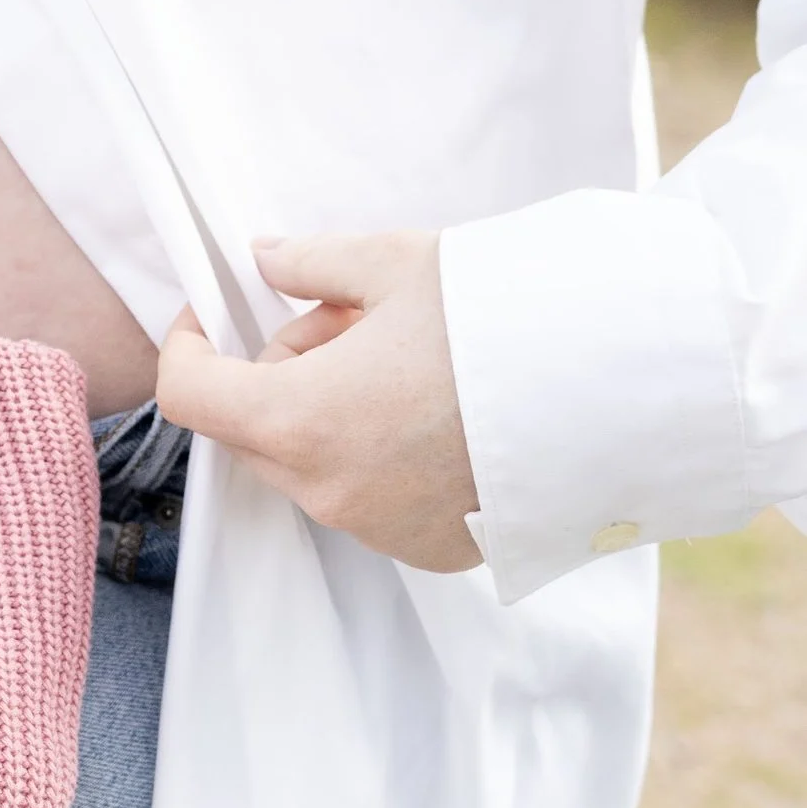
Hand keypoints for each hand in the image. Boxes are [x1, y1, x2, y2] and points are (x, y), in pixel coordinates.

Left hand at [155, 230, 483, 572]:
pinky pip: (367, 499)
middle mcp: (326, 490)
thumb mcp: (397, 265)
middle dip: (277, 372)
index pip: (188, 394)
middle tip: (347, 322)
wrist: (622, 389)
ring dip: (328, 414)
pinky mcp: (427, 550)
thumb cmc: (504, 318)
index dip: (186, 346)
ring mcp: (376, 529)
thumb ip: (311, 263)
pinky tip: (439, 416)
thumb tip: (263, 257)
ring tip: (408, 365)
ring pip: (309, 464)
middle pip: (250, 428)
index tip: (210, 314)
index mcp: (299, 419)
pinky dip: (378, 457)